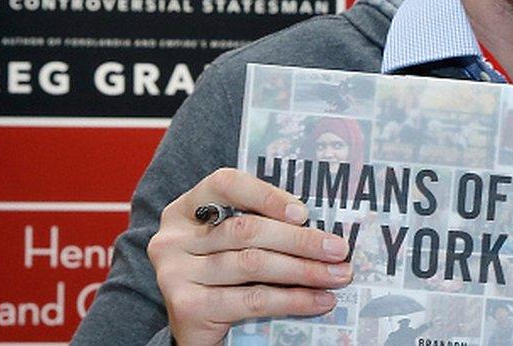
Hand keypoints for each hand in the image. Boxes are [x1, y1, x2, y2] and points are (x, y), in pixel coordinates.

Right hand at [147, 168, 352, 345]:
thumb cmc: (223, 275)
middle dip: (300, 240)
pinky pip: (252, 300)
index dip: (266, 195)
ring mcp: (175, 273)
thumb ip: (261, 225)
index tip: (304, 213)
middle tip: (338, 249)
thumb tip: (321, 226)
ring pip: (253, 264)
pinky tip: (320, 300)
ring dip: (304, 270)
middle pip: (246, 230)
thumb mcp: (233, 243)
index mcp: (186, 209)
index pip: (226, 184)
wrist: (196, 328)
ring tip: (338, 275)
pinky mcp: (187, 308)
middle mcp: (173, 238)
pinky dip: (293, 300)